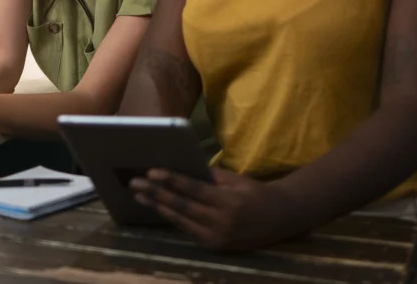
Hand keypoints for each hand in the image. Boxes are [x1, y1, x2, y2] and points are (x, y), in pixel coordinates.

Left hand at [130, 167, 295, 251]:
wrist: (280, 219)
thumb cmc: (255, 192)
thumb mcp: (235, 179)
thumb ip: (209, 176)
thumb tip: (180, 168)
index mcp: (229, 202)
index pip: (193, 189)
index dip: (171, 180)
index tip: (151, 172)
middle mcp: (223, 222)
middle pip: (182, 206)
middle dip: (156, 194)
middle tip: (135, 183)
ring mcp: (219, 238)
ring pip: (181, 220)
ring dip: (158, 207)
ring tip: (139, 196)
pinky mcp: (216, 247)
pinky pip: (189, 230)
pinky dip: (172, 218)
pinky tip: (158, 208)